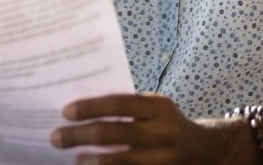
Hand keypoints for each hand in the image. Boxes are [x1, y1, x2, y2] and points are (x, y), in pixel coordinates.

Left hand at [49, 93, 213, 163]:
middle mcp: (163, 133)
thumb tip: (82, 113)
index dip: (90, 108)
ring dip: (89, 161)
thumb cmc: (168, 124)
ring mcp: (163, 160)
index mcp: (160, 108)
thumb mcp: (155, 108)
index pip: (118, 105)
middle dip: (79, 136)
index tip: (65, 112)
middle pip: (112, 134)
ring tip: (73, 159)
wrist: (206, 151)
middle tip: (56, 137)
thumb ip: (127, 108)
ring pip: (117, 162)